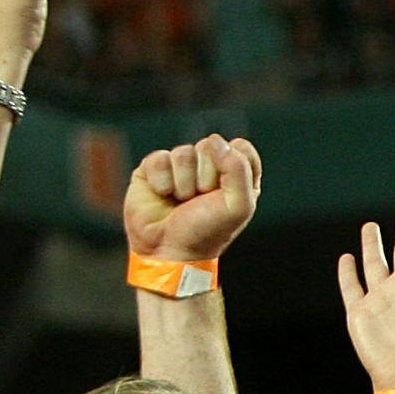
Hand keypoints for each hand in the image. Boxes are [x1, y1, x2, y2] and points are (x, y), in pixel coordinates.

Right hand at [123, 134, 259, 264]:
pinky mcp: (154, 169)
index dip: (234, 165)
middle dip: (206, 177)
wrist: (169, 251)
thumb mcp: (238, 206)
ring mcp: (180, 167)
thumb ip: (239, 169)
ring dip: (184, 184)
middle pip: (211, 146)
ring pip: (184, 153)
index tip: (227, 191)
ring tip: (181, 202)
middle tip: (201, 201)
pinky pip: (159, 159)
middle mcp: (208, 168)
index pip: (241, 148)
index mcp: (235, 177)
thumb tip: (216, 142)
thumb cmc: (207, 232)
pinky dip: (162, 181)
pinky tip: (163, 196)